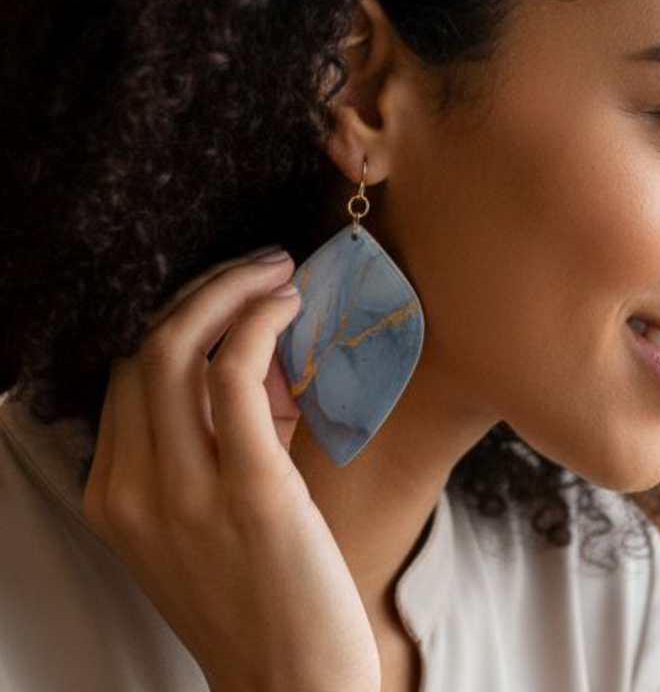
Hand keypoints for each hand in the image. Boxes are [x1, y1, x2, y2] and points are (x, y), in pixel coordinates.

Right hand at [83, 248, 381, 691]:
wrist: (291, 681)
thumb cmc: (261, 590)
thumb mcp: (206, 514)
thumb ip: (210, 441)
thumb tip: (252, 353)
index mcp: (113, 495)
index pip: (125, 375)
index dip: (180, 319)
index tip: (229, 294)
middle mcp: (132, 492)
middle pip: (143, 349)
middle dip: (202, 289)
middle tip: (257, 265)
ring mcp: (183, 494)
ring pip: (175, 347)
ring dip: (229, 289)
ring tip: (277, 273)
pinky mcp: (249, 490)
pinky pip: (232, 373)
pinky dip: (257, 321)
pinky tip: (289, 304)